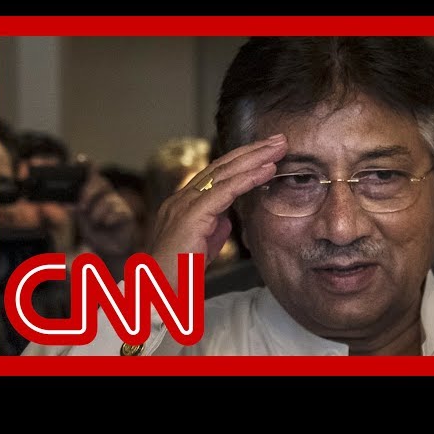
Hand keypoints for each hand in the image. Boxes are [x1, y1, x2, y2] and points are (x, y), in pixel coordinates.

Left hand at [77, 167, 136, 256]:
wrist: (109, 249)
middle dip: (89, 192)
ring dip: (97, 215)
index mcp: (96, 193)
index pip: (93, 175)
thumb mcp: (81, 219)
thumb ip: (75, 208)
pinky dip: (108, 219)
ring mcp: (119, 203)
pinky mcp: (127, 214)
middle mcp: (108, 195)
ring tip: (97, 223)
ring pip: (107, 201)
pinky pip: (116, 211)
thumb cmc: (96, 232)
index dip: (88, 165)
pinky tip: (107, 225)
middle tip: (82, 207)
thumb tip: (66, 203)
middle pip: (101, 182)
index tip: (81, 159)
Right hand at [149, 134, 287, 289]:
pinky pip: (224, 191)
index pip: (217, 173)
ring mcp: (184, 204)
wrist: (156, 293)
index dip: (243, 160)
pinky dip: (248, 178)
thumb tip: (227, 219)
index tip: (267, 151)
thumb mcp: (201, 245)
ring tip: (278, 147)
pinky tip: (266, 170)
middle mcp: (182, 198)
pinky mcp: (191, 216)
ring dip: (254, 158)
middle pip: (222, 166)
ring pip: (224, 172)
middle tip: (278, 139)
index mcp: (184, 203)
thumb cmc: (177, 274)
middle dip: (252, 150)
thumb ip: (213, 228)